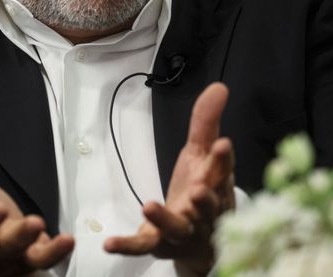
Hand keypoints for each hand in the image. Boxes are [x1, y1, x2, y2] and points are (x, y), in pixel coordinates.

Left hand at [103, 82, 234, 274]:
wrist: (200, 242)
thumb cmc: (201, 192)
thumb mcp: (201, 155)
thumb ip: (206, 122)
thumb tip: (219, 87)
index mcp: (216, 186)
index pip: (222, 172)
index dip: (223, 160)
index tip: (223, 144)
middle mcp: (204, 213)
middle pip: (208, 206)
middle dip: (205, 198)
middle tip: (199, 188)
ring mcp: (182, 232)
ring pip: (177, 228)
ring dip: (165, 219)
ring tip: (150, 207)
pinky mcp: (159, 245)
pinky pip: (143, 246)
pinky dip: (127, 246)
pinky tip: (109, 243)